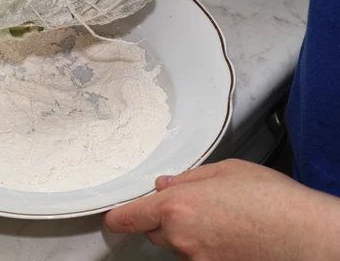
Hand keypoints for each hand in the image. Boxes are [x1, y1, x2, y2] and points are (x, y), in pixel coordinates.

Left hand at [103, 159, 339, 260]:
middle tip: (195, 207)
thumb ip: (188, 178)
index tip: (113, 216)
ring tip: (224, 222)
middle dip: (166, 220)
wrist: (308, 237)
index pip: (129, 217)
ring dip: (189, 235)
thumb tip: (164, 185)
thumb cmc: (272, 200)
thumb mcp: (227, 170)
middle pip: (155, 232)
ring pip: (179, 247)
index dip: (119, 216)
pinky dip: (206, 249)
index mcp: (177, 206)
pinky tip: (231, 237)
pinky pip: (198, 258)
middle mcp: (181, 239)